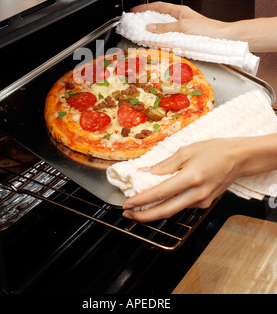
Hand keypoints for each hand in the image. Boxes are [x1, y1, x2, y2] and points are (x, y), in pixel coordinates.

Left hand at [122, 137, 244, 221]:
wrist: (238, 158)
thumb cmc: (213, 150)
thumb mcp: (186, 151)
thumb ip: (165, 164)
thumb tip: (146, 173)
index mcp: (191, 177)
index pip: (160, 192)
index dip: (142, 200)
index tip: (128, 203)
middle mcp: (197, 193)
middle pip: (166, 210)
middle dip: (144, 216)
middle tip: (128, 214)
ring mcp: (202, 201)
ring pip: (173, 211)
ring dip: (155, 212)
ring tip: (138, 208)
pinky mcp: (205, 203)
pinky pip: (182, 206)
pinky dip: (168, 205)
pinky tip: (158, 201)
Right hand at [131, 1, 228, 39]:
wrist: (222, 38)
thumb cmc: (208, 29)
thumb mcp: (182, 27)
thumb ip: (165, 28)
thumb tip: (150, 27)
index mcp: (180, 11)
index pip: (158, 6)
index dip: (145, 7)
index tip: (135, 10)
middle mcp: (181, 17)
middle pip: (160, 16)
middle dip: (147, 18)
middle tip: (136, 22)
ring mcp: (182, 26)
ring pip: (164, 26)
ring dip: (154, 29)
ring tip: (143, 33)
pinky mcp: (185, 36)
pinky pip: (169, 35)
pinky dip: (161, 37)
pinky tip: (158, 42)